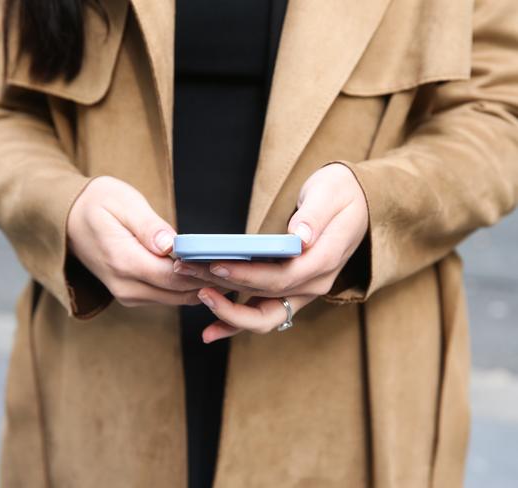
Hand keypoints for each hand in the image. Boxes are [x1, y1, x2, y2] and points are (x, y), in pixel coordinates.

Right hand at [67, 176, 222, 306]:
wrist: (66, 221)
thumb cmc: (96, 204)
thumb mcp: (122, 203)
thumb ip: (148, 226)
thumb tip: (170, 245)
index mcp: (123, 261)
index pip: (173, 275)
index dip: (203, 271)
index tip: (231, 262)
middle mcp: (125, 286)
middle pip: (179, 292)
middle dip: (211, 282)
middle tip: (243, 269)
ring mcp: (128, 294)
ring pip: (177, 299)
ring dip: (203, 287)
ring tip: (232, 271)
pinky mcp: (132, 294)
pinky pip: (168, 297)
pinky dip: (189, 288)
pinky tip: (209, 273)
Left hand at [173, 163, 368, 341]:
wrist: (360, 207)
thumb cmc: (342, 194)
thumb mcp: (332, 193)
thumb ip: (315, 216)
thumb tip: (300, 236)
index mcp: (323, 260)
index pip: (281, 277)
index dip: (247, 275)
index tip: (216, 266)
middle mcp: (314, 284)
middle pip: (265, 298)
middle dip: (224, 290)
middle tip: (188, 272)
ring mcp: (303, 292)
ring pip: (263, 316)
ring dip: (226, 311)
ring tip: (194, 296)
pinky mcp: (291, 292)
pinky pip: (263, 316)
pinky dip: (236, 324)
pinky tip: (209, 331)